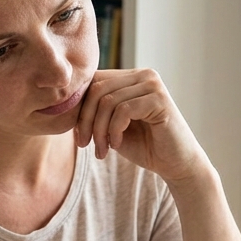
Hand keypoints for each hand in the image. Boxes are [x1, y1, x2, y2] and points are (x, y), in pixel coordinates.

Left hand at [73, 68, 207, 182]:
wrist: (175, 165)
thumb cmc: (143, 146)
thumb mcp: (111, 126)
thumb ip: (95, 111)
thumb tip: (65, 101)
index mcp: (130, 77)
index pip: (92, 81)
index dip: (79, 109)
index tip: (79, 136)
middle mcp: (143, 75)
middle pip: (96, 89)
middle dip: (85, 121)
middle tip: (85, 145)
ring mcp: (153, 84)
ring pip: (107, 101)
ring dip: (99, 130)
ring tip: (102, 150)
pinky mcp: (160, 99)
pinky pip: (123, 111)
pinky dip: (114, 131)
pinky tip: (118, 145)